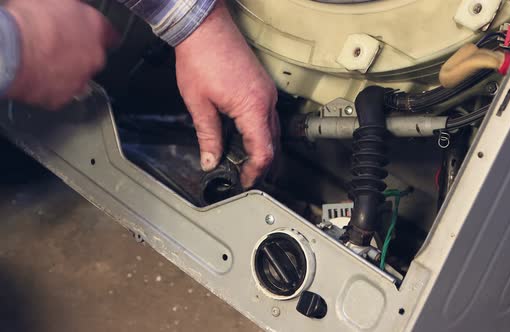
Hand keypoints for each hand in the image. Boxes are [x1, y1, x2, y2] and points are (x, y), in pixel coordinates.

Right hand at [5, 0, 117, 109]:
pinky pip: (59, 93)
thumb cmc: (30, 20)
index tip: (92, 35)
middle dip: (78, 54)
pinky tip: (35, 76)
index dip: (99, 34)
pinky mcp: (62, 97)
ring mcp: (80, 79)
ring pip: (77, 77)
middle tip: (56, 47)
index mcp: (96, 28)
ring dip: (65, 71)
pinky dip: (50, 87)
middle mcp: (95, 57)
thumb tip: (72, 9)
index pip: (110, 34)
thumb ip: (71, 8)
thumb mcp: (57, 0)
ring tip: (43, 62)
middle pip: (93, 57)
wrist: (12, 49)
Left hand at [175, 0, 278, 188]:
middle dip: (262, 164)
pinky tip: (247, 138)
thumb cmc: (202, 57)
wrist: (205, 28)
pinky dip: (261, 133)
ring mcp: (267, 92)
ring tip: (247, 163)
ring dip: (262, 149)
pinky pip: (268, 116)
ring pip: (273, 130)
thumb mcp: (199, 104)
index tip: (245, 181)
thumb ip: (208, 136)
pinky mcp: (262, 87)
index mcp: (253, 107)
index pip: (263, 151)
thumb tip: (210, 159)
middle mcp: (266, 100)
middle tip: (248, 178)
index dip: (255, 171)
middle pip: (273, 143)